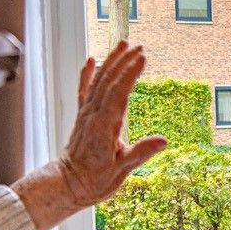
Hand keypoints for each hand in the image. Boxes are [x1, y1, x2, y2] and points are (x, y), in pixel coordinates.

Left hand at [59, 42, 166, 206]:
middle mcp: (93, 115)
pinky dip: (87, 74)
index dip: (130, 74)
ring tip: (122, 44)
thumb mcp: (121, 171)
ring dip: (110, 62)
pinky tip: (92, 60)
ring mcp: (86, 114)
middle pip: (109, 81)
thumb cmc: (94, 181)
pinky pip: (84, 90)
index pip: (119, 93)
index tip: (142, 57)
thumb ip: (141, 153)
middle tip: (139, 47)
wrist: (67, 185)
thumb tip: (164, 141)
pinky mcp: (82, 117)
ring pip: (98, 81)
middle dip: (124, 62)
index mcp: (104, 126)